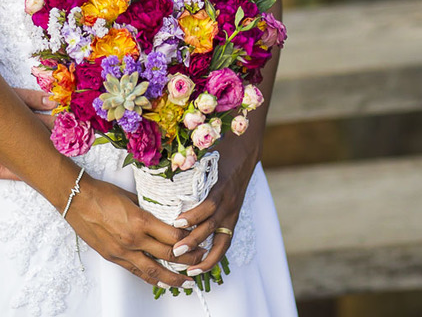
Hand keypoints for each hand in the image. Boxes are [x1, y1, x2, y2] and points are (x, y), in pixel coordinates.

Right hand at [0, 88, 53, 182]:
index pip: (10, 96)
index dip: (35, 99)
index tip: (56, 100)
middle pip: (15, 119)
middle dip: (42, 122)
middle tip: (68, 123)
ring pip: (9, 144)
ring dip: (32, 146)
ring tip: (56, 148)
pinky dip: (15, 170)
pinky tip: (32, 173)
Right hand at [65, 176, 208, 289]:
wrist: (76, 199)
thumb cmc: (102, 193)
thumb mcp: (131, 196)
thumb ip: (148, 209)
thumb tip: (163, 214)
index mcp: (141, 221)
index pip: (174, 236)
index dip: (189, 240)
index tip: (199, 240)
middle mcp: (133, 239)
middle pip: (168, 255)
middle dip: (188, 260)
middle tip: (201, 261)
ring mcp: (122, 251)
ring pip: (153, 271)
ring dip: (172, 279)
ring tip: (186, 283)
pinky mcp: (112, 257)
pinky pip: (135, 271)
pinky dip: (150, 278)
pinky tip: (160, 281)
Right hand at [171, 137, 260, 275]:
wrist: (245, 147)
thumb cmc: (228, 169)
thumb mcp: (223, 194)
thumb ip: (208, 206)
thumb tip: (183, 216)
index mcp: (230, 218)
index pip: (222, 247)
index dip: (210, 262)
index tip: (193, 274)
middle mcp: (230, 214)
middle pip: (217, 245)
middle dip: (201, 261)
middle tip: (183, 271)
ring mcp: (227, 202)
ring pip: (210, 228)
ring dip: (193, 240)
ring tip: (176, 249)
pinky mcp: (222, 188)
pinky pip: (208, 206)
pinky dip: (194, 215)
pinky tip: (180, 220)